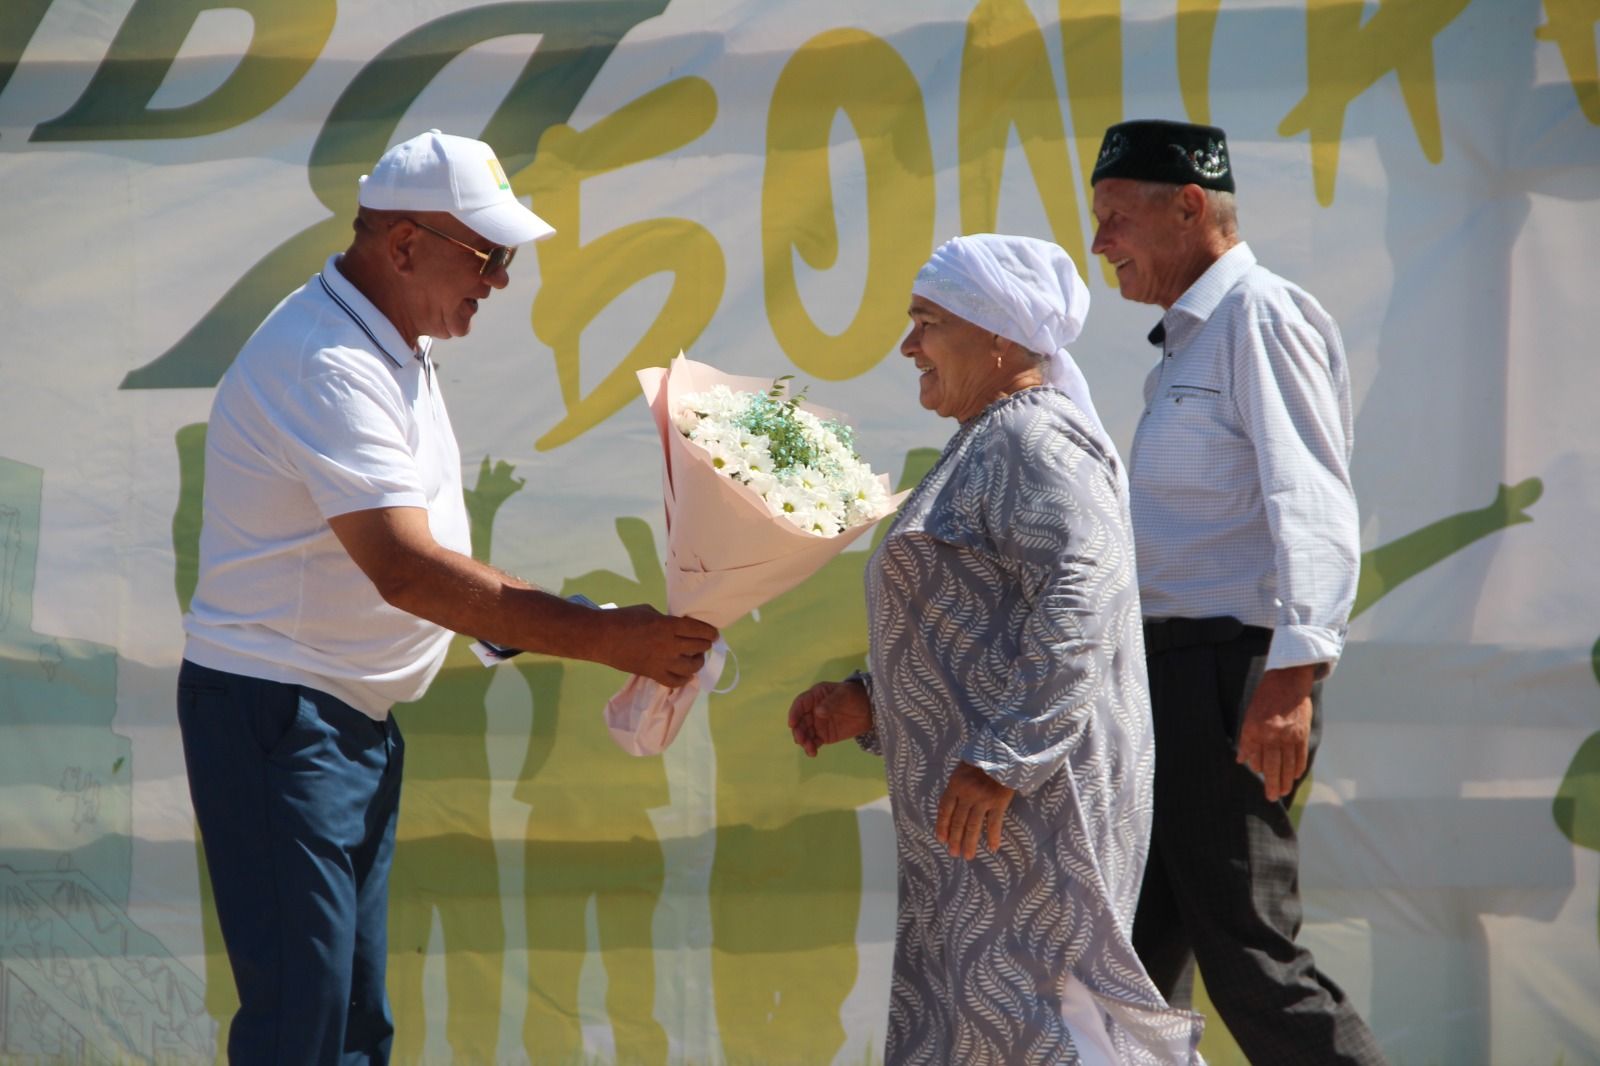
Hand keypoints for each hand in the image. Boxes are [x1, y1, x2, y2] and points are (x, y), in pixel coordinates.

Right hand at [602, 604, 717, 687]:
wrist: (602, 637)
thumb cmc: (624, 618)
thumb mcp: (650, 612)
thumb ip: (667, 621)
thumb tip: (678, 628)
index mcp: (668, 626)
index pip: (698, 630)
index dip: (709, 632)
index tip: (713, 634)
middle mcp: (669, 645)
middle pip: (698, 647)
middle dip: (704, 645)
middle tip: (704, 643)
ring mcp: (661, 662)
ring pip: (691, 667)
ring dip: (697, 662)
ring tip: (696, 658)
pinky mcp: (653, 674)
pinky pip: (675, 682)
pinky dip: (684, 679)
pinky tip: (685, 674)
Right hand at [788, 680, 872, 755]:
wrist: (870, 710)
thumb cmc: (856, 696)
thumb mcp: (844, 695)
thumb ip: (831, 703)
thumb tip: (818, 711)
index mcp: (815, 696)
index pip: (800, 704)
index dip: (794, 713)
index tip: (792, 724)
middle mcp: (813, 710)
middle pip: (800, 721)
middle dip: (798, 731)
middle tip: (801, 740)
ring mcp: (817, 724)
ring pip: (805, 733)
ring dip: (804, 741)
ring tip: (809, 749)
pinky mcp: (824, 735)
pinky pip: (814, 742)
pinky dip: (811, 748)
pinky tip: (813, 753)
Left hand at [936, 762, 1014, 859]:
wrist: (1004, 752)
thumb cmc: (983, 759)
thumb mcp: (963, 768)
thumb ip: (957, 785)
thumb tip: (951, 806)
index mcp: (955, 785)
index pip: (945, 809)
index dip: (942, 826)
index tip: (941, 839)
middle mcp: (966, 794)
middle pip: (958, 821)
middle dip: (955, 839)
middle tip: (953, 853)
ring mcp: (982, 799)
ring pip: (973, 826)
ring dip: (970, 842)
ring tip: (968, 856)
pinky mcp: (998, 801)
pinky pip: (994, 823)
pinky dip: (993, 836)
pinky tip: (992, 848)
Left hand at [1235, 665, 1315, 802]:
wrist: (1288, 679)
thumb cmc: (1265, 696)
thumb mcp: (1249, 714)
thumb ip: (1246, 738)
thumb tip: (1242, 759)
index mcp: (1255, 729)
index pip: (1255, 756)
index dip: (1256, 768)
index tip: (1258, 777)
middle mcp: (1272, 734)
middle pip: (1272, 765)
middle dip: (1272, 784)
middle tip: (1272, 797)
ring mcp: (1289, 735)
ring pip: (1287, 764)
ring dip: (1286, 780)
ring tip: (1284, 792)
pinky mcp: (1302, 733)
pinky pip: (1300, 755)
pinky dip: (1298, 767)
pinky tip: (1296, 775)